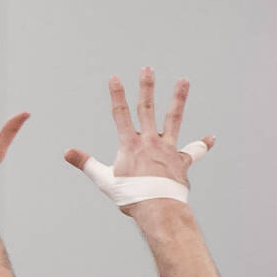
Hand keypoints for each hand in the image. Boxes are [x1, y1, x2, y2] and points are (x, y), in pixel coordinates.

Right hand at [63, 68, 214, 216]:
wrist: (159, 208)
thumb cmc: (130, 196)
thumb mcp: (104, 179)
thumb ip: (86, 163)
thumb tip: (67, 152)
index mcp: (129, 145)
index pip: (120, 114)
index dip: (117, 95)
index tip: (115, 78)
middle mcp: (150, 141)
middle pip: (147, 109)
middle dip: (146, 87)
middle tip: (147, 69)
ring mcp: (168, 149)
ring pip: (173, 118)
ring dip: (179, 98)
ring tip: (183, 81)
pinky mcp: (182, 161)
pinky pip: (194, 151)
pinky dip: (202, 145)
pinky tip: (210, 138)